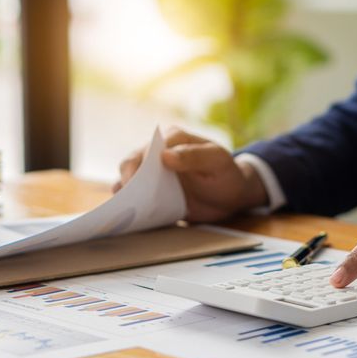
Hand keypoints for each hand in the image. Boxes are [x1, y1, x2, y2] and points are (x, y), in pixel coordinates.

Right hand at [113, 126, 267, 221]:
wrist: (233, 197)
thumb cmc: (228, 174)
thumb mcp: (218, 162)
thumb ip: (195, 156)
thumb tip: (165, 155)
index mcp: (173, 139)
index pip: (147, 149)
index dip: (137, 166)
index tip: (133, 184)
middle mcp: (159, 153)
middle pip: (131, 164)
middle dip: (126, 182)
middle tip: (128, 202)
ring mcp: (155, 174)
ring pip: (129, 182)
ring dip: (125, 195)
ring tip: (124, 212)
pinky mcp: (155, 193)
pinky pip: (137, 199)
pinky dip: (132, 208)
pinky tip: (131, 219)